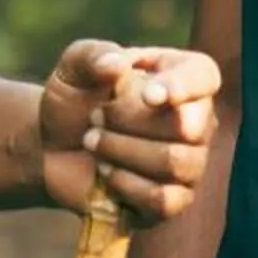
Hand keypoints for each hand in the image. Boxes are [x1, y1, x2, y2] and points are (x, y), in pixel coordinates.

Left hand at [38, 41, 220, 218]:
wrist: (55, 147)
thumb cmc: (74, 99)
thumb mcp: (72, 68)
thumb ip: (91, 57)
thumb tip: (116, 66)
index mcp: (181, 75)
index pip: (203, 76)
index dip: (182, 87)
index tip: (148, 96)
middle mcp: (197, 119)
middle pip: (186, 126)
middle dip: (129, 122)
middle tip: (94, 117)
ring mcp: (191, 163)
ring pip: (175, 162)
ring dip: (122, 151)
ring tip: (92, 142)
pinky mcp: (174, 200)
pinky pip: (165, 199)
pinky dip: (127, 185)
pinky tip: (106, 172)